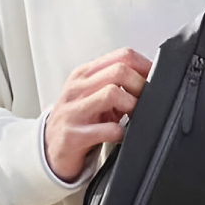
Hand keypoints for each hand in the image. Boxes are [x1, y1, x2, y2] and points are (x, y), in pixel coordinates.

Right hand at [44, 48, 152, 182]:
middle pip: (119, 71)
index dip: (145, 66)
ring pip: (112, 94)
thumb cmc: (76, 120)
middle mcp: (77, 89)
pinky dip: (120, 132)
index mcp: (84, 75)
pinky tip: (120, 135)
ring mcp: (73, 111)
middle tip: (145, 100)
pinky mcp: (73, 135)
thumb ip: (114, 84)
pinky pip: (106, 130)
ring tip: (132, 116)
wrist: (49, 148)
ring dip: (131, 105)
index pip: (121, 56)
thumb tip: (149, 80)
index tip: (154, 79)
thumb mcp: (92, 95)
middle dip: (140, 85)